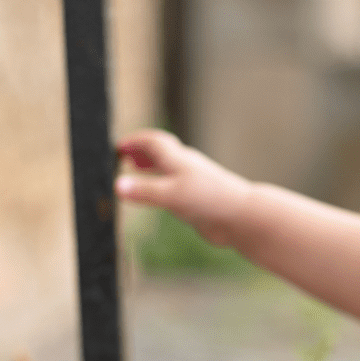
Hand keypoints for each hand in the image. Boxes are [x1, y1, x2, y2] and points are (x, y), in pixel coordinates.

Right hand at [115, 129, 252, 247]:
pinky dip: (161, 187)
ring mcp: (193, 184)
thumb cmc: (211, 201)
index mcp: (179, 160)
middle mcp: (186, 168)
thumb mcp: (172, 195)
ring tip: (134, 171)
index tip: (118, 146)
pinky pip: (175, 189)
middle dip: (141, 152)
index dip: (135, 142)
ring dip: (150, 168)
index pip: (153, 142)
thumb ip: (144, 191)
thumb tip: (117, 185)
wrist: (242, 218)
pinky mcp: (198, 200)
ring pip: (168, 170)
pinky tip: (157, 197)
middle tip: (123, 156)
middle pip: (161, 153)